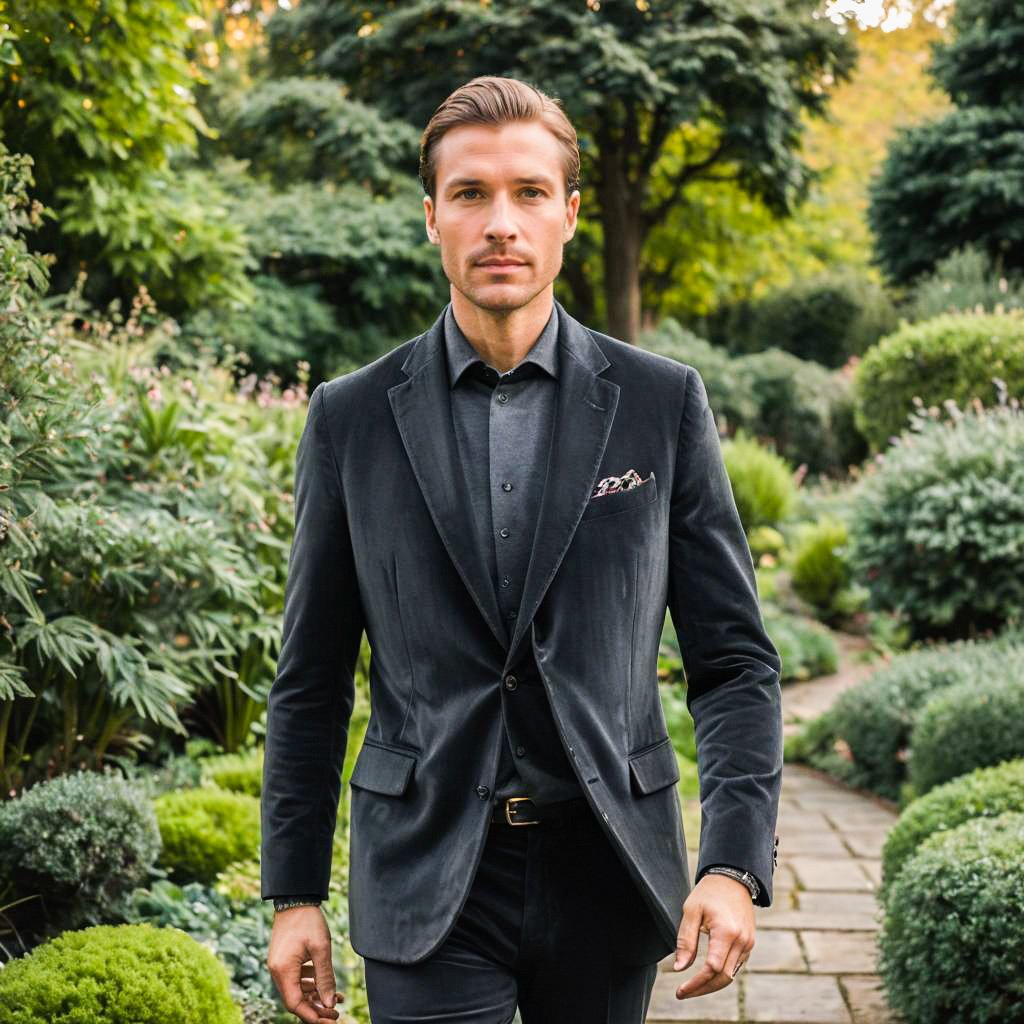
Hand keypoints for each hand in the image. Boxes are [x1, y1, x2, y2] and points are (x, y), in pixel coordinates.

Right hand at [266, 904, 341, 1021]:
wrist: (295, 899)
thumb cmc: (308, 921)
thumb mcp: (321, 948)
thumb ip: (325, 977)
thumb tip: (329, 1004)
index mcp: (283, 971)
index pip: (295, 1004)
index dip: (312, 1016)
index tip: (329, 1020)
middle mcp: (278, 971)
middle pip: (295, 1000)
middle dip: (316, 1008)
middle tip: (336, 1012)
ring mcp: (279, 965)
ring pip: (297, 990)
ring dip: (315, 995)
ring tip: (337, 997)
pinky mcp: (284, 960)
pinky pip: (296, 978)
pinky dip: (310, 983)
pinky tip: (326, 982)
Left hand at [671, 872, 755, 998]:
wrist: (733, 878)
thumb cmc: (709, 892)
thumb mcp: (691, 911)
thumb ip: (686, 940)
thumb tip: (679, 968)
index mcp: (727, 932)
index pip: (712, 968)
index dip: (695, 983)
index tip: (680, 991)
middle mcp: (742, 941)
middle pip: (723, 978)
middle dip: (702, 989)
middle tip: (682, 994)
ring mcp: (748, 944)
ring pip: (730, 975)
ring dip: (711, 985)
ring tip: (691, 988)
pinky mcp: (749, 944)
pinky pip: (735, 967)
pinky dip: (721, 975)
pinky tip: (705, 975)